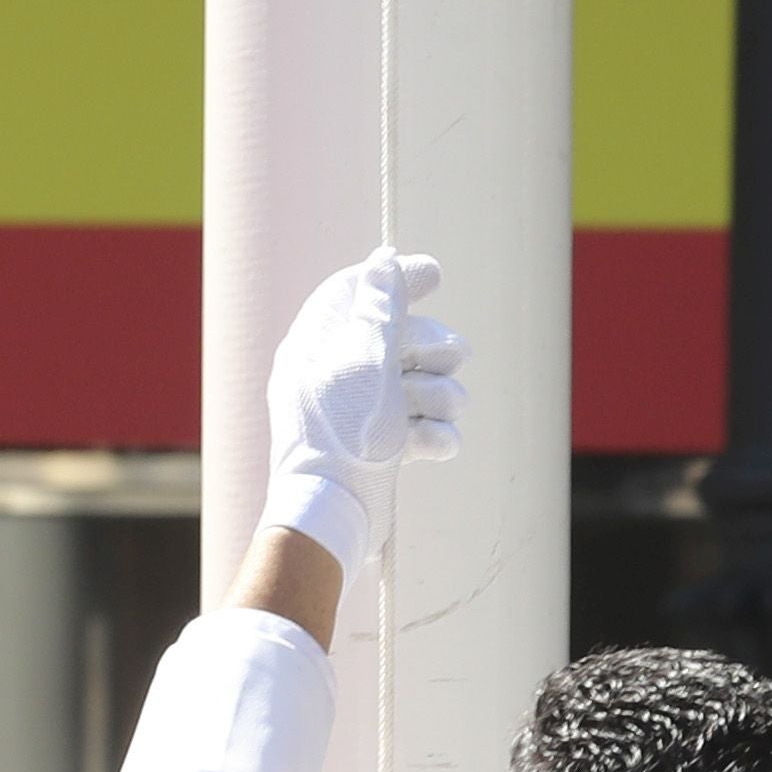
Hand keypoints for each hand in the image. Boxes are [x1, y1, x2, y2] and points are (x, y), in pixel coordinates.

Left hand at [259, 248, 468, 573]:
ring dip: (440, 394)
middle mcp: (334, 376)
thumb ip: (381, 305)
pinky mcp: (379, 450)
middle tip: (455, 356)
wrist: (336, 512)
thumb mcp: (366, 356)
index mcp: (316, 346)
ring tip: (443, 409)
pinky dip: (433, 434)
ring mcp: (358, 414)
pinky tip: (437, 443)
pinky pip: (419, 427)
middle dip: (433, 347)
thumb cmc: (344, 429)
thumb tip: (386, 259)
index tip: (436, 275)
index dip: (396, 281)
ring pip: (417, 384)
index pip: (354, 294)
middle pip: (398, 338)